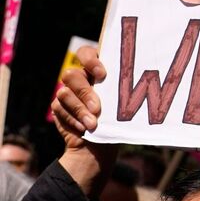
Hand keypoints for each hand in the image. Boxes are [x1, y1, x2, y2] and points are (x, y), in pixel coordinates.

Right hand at [51, 46, 116, 196]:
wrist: (99, 147)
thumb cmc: (116, 121)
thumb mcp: (121, 106)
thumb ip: (121, 93)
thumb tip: (141, 86)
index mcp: (96, 72)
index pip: (86, 53)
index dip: (90, 60)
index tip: (102, 75)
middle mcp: (80, 79)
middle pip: (72, 75)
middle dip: (85, 92)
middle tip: (97, 108)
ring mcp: (67, 92)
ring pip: (64, 92)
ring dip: (79, 109)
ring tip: (93, 123)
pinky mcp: (58, 107)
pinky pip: (59, 108)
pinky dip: (73, 119)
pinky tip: (84, 128)